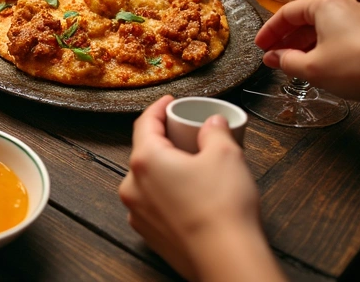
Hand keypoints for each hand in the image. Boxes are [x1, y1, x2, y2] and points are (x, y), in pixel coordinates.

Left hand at [119, 96, 276, 280]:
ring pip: (149, 180)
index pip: (145, 123)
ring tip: (195, 169)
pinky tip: (192, 196)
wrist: (225, 258)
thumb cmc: (222, 208)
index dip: (158, 108)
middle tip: (189, 136)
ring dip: (167, 170)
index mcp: (145, 160)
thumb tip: (213, 123)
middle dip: (166, 141)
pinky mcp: (148, 232)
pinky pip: (154, 203)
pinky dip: (168, 194)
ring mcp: (137, 212)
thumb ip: (216, 131)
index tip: (168, 102)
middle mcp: (132, 186)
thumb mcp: (226, 155)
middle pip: (146, 152)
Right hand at [255, 0, 359, 100]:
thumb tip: (275, 57)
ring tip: (296, 62)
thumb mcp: (311, 67)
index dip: (269, 32)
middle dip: (288, 38)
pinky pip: (344, 33)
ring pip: (326, 26)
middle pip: (306, 17)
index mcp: (325, 2)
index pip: (286, 13)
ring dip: (308, 43)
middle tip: (274, 54)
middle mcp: (345, 2)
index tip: (261, 45)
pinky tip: (324, 62)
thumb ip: (286, 61)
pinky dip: (329, 45)